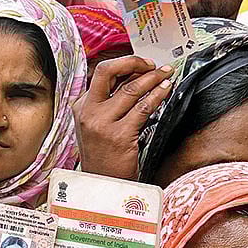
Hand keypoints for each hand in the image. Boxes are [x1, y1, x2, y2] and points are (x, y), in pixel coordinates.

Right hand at [72, 56, 173, 179]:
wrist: (102, 185)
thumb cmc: (104, 156)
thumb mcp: (96, 126)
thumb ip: (108, 103)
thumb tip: (133, 78)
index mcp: (81, 107)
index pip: (102, 74)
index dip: (124, 64)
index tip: (141, 64)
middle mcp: (88, 112)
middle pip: (108, 72)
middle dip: (134, 61)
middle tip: (152, 64)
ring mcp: (102, 123)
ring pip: (131, 88)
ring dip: (153, 78)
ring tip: (166, 75)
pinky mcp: (120, 135)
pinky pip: (143, 107)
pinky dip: (158, 95)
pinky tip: (166, 90)